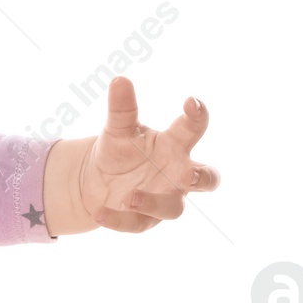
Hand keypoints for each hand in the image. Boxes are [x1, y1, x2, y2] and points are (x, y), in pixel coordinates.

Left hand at [78, 76, 220, 232]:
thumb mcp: (117, 128)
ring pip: (173, 209)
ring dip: (153, 202)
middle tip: (189, 173)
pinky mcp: (144, 220)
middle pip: (207, 179)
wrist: (95, 180)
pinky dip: (117, 219)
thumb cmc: (119, 150)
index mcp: (174, 145)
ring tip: (129, 196)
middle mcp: (177, 173)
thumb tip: (119, 80)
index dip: (197, 116)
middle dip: (203, 178)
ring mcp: (164, 199)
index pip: (193, 129)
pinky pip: (135, 223)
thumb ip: (121, 108)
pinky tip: (99, 212)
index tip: (191, 102)